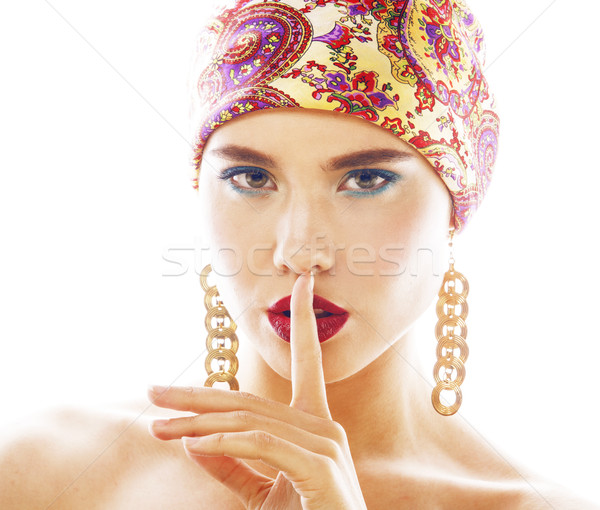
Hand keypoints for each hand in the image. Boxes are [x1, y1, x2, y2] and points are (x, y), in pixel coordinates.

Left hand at [148, 273, 367, 509]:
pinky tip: (192, 444)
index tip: (301, 283)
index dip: (302, 319)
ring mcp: (325, 443)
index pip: (307, 360)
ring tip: (158, 426)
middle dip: (197, 395)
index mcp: (313, 422)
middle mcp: (322, 423)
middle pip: (248, 400)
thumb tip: (193, 440)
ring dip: (197, 424)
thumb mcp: (261, 490)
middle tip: (152, 391)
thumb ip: (231, 464)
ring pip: (248, 421)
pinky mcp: (320, 467)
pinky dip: (224, 444)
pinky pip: (262, 445)